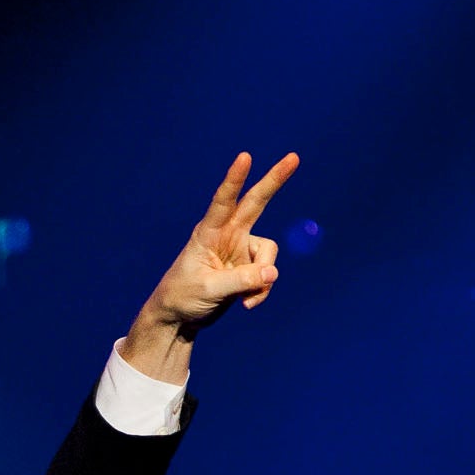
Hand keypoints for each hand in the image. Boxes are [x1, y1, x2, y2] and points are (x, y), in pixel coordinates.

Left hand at [120, 151, 299, 382]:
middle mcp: (227, 234)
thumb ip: (241, 280)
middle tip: (294, 157)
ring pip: (268, 254)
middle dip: (274, 181)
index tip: (244, 157)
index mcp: (208, 233)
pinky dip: (262, 291)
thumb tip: (273, 273)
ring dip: (263, 279)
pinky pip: (267, 275)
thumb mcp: (210, 290)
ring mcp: (239, 249)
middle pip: (256, 202)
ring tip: (246, 301)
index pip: (223, 201)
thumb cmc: (183, 297)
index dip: (234, 179)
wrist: (179, 317)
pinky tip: (247, 304)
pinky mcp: (248, 267)